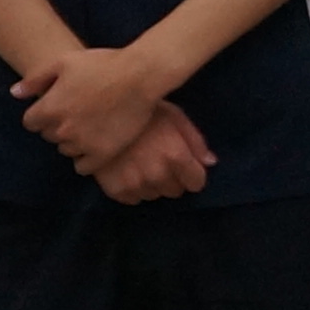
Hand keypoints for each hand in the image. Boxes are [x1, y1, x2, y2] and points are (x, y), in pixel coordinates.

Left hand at [16, 44, 167, 167]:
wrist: (140, 76)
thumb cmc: (103, 64)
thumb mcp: (64, 61)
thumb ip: (36, 79)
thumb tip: (15, 93)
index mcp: (50, 108)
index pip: (31, 123)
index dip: (43, 113)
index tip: (59, 105)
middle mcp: (62, 130)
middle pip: (49, 136)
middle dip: (58, 125)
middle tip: (78, 111)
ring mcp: (82, 144)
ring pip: (66, 150)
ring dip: (73, 140)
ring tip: (91, 123)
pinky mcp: (103, 154)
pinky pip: (83, 167)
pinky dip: (86, 158)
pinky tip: (96, 142)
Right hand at [85, 101, 213, 204]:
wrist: (100, 112)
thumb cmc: (143, 110)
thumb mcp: (174, 116)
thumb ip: (195, 141)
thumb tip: (210, 163)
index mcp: (175, 156)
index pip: (196, 183)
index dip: (192, 174)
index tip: (185, 166)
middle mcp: (157, 175)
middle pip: (175, 191)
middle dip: (172, 178)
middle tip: (160, 161)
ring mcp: (135, 184)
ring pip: (154, 195)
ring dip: (152, 184)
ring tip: (142, 164)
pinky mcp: (115, 190)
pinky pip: (133, 199)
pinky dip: (133, 188)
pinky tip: (127, 170)